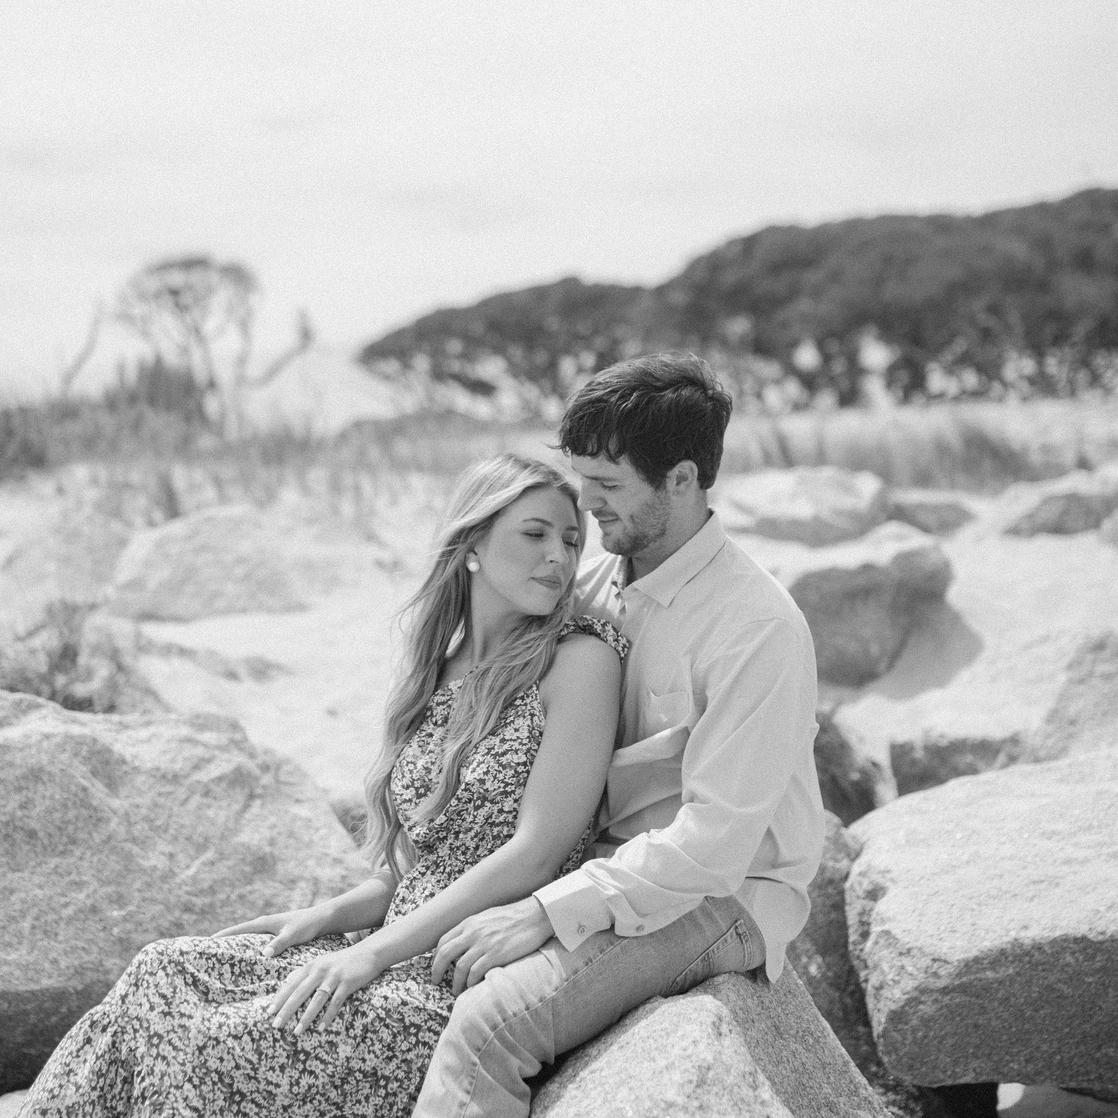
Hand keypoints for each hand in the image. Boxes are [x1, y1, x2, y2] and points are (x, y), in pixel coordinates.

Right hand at [212, 907, 325, 957]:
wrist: (323, 920)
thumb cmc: (308, 925)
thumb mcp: (293, 934)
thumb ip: (279, 943)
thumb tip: (264, 954)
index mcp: (263, 923)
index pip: (236, 930)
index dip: (219, 937)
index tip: (202, 945)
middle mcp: (263, 927)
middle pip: (238, 937)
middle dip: (223, 946)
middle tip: (205, 960)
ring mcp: (269, 933)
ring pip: (247, 943)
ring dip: (236, 951)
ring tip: (220, 967)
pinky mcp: (276, 940)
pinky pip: (256, 947)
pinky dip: (249, 955)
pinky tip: (246, 969)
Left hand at [269, 940, 384, 1035]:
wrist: (368, 953)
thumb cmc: (342, 961)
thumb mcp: (322, 962)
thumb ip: (305, 972)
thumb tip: (286, 982)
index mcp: (312, 965)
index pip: (291, 983)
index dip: (280, 998)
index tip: (269, 1012)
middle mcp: (320, 970)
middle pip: (300, 992)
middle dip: (287, 1010)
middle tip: (276, 1025)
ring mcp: (334, 976)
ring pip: (316, 999)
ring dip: (306, 1017)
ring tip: (297, 1031)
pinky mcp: (348, 983)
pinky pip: (335, 1002)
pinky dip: (328, 1015)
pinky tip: (322, 1027)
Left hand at [431, 897, 553, 994]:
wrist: (535, 915)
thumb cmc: (513, 916)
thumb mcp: (487, 916)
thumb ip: (473, 928)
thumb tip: (463, 942)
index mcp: (469, 922)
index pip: (443, 940)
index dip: (436, 956)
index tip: (436, 966)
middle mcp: (473, 932)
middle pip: (445, 954)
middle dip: (436, 971)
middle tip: (436, 981)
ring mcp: (484, 944)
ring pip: (459, 967)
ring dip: (455, 982)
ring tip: (456, 990)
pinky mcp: (496, 954)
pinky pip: (476, 973)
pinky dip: (471, 983)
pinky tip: (472, 987)